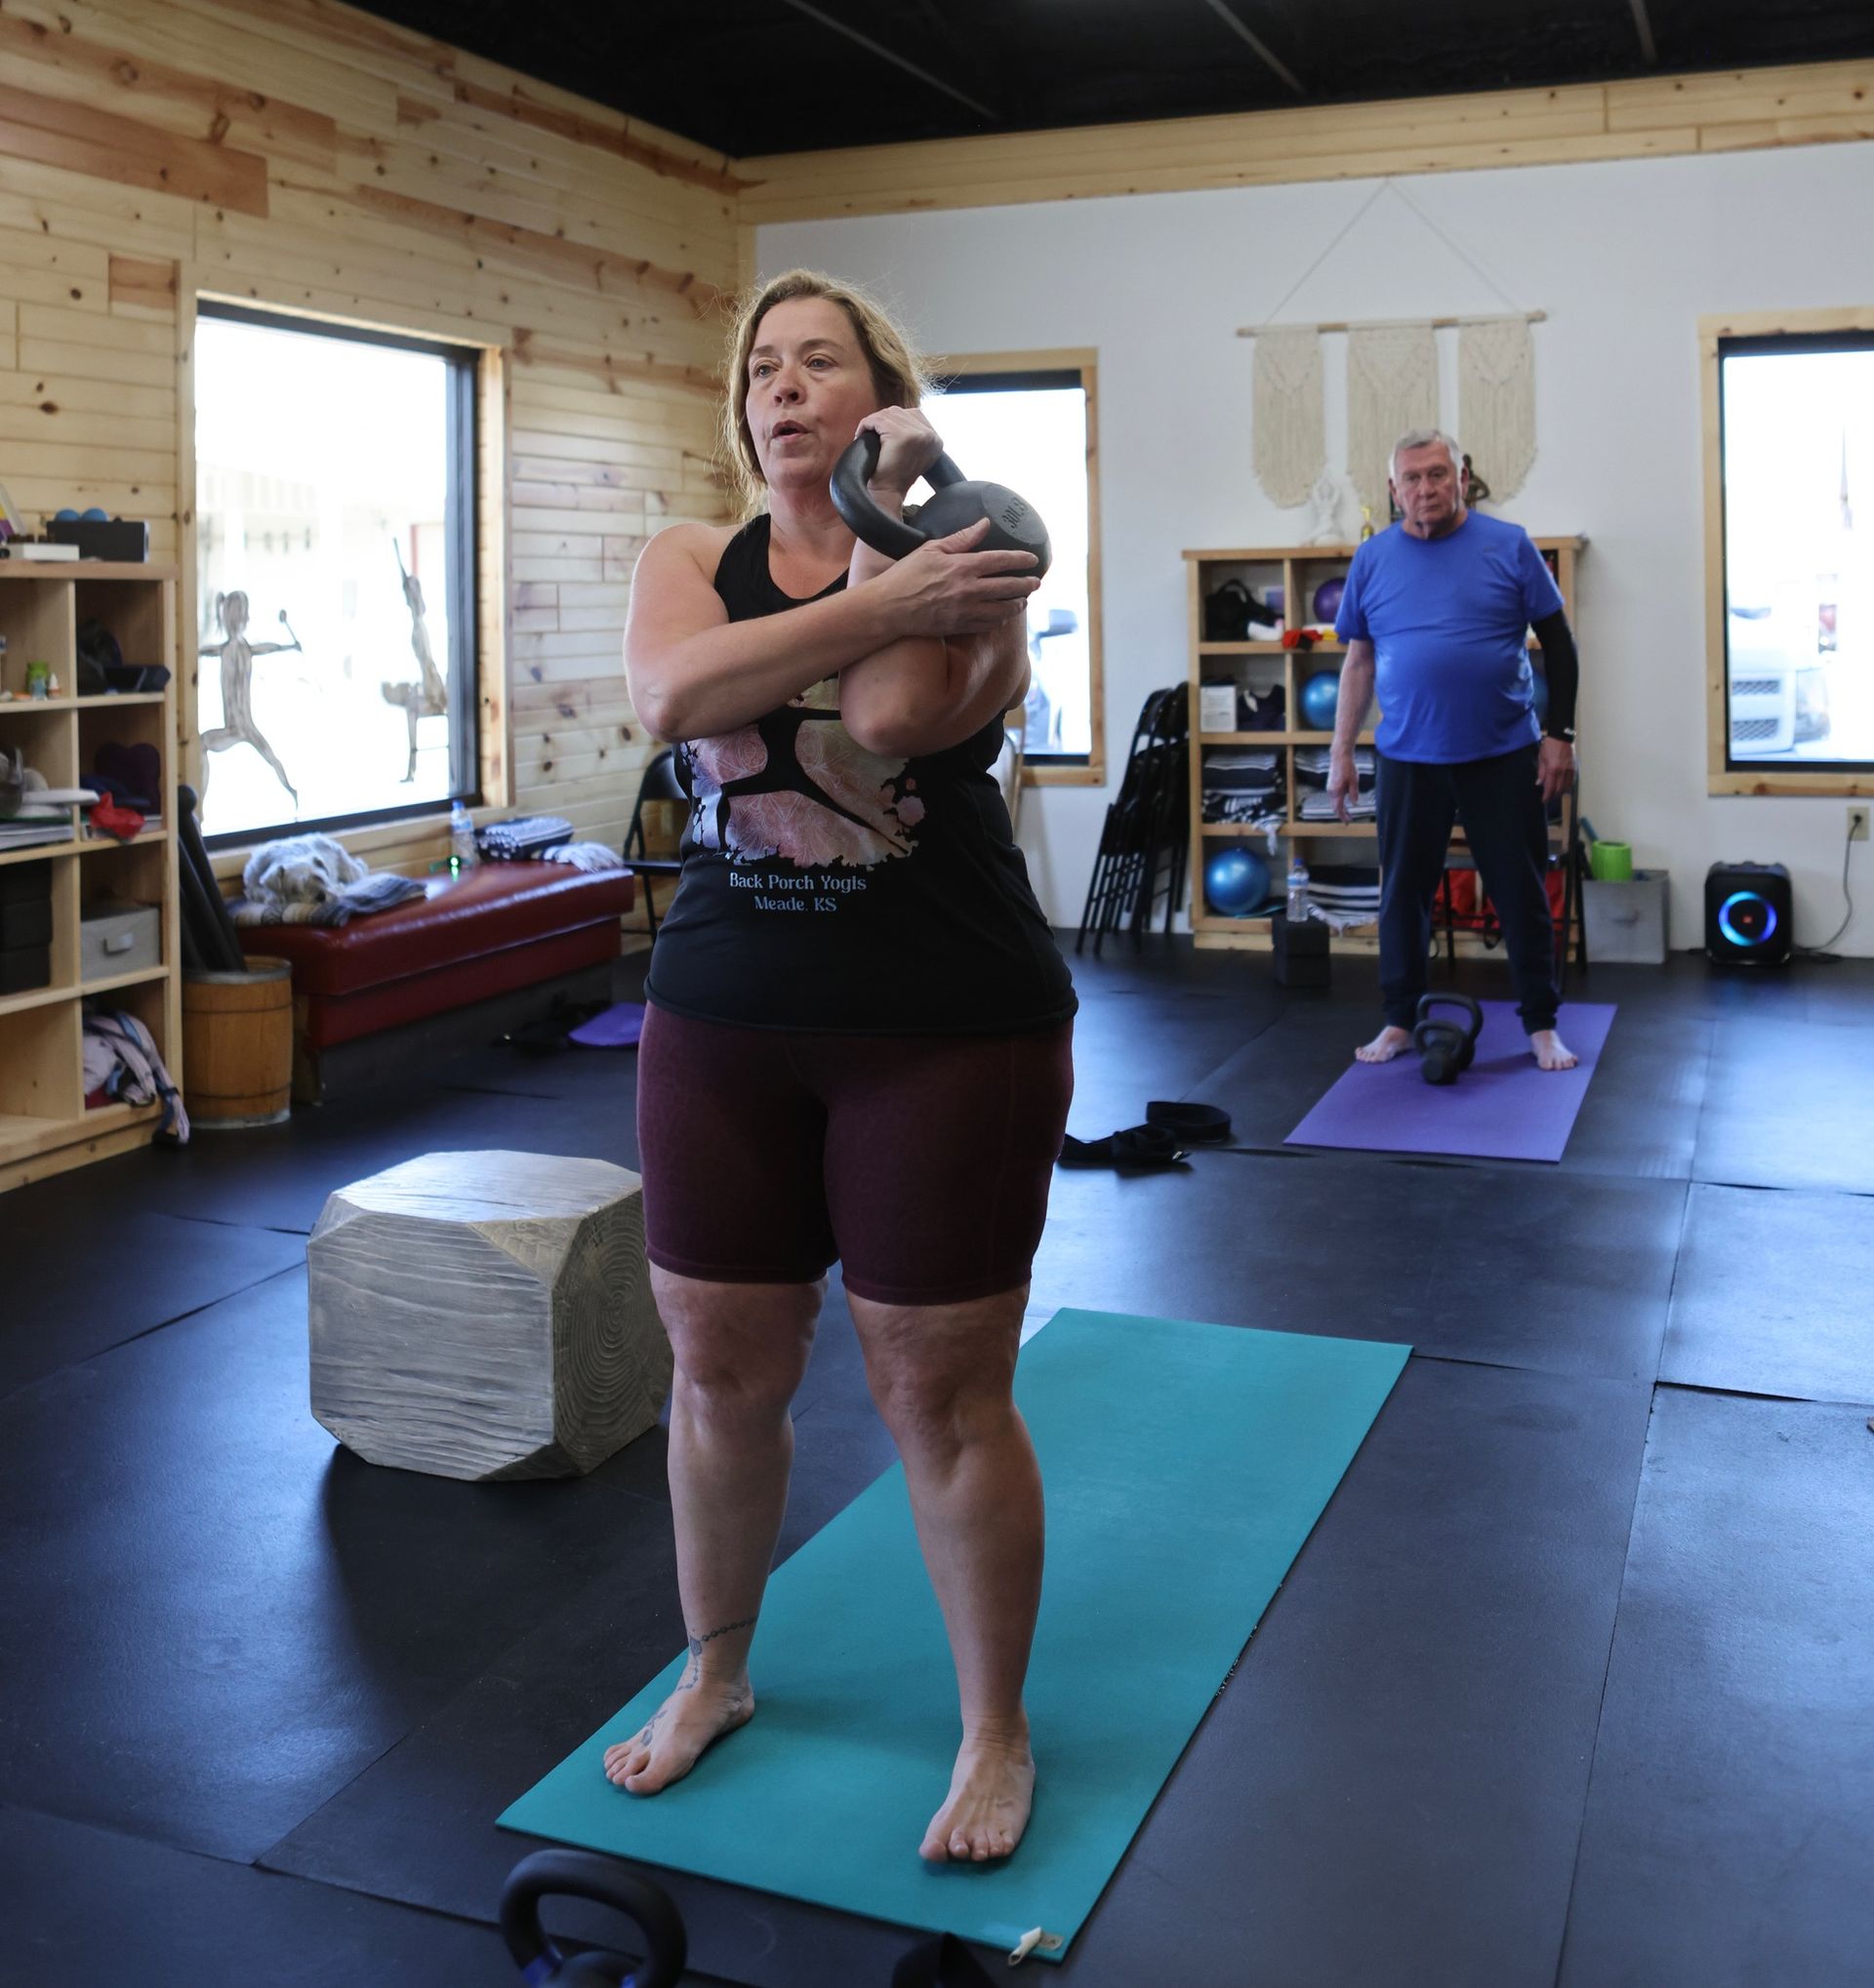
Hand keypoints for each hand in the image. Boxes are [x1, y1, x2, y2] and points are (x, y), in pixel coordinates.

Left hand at [855, 404, 943, 502]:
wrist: (886, 493)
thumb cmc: (894, 475)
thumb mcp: (911, 452)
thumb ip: (911, 432)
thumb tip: (900, 415)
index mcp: (935, 440)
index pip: (914, 414)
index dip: (894, 421)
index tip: (882, 434)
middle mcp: (930, 435)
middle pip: (900, 412)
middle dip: (882, 421)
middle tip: (871, 434)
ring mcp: (917, 434)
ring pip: (888, 414)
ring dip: (873, 423)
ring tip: (865, 435)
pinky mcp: (901, 436)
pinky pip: (878, 420)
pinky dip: (867, 425)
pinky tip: (861, 436)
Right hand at [876, 517, 1040, 637]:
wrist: (889, 608)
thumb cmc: (906, 575)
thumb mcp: (931, 549)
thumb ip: (962, 538)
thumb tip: (985, 524)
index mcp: (961, 566)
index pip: (1000, 560)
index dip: (1020, 559)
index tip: (1034, 559)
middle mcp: (968, 590)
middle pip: (1008, 587)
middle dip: (1026, 585)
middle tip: (1036, 583)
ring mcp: (965, 611)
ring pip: (1002, 610)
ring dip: (1017, 605)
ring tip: (1023, 601)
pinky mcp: (959, 627)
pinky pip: (988, 625)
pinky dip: (1000, 619)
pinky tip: (1003, 615)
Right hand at [1326, 747, 1358, 823]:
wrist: (1339, 756)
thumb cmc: (1348, 767)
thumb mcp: (1354, 781)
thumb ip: (1354, 793)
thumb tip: (1354, 804)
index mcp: (1337, 791)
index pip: (1339, 809)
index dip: (1343, 817)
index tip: (1348, 822)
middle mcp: (1331, 791)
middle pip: (1335, 807)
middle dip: (1341, 814)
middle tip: (1349, 820)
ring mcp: (1329, 788)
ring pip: (1334, 803)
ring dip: (1340, 808)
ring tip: (1348, 813)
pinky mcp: (1330, 785)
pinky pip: (1334, 797)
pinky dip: (1338, 802)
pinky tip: (1345, 803)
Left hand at [1537, 736, 1575, 803]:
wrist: (1561, 736)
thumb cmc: (1549, 746)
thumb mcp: (1541, 759)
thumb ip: (1541, 772)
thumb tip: (1540, 783)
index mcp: (1553, 769)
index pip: (1550, 787)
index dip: (1547, 796)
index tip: (1544, 800)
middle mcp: (1562, 771)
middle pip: (1559, 789)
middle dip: (1553, 796)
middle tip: (1548, 798)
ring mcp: (1570, 769)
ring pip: (1567, 786)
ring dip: (1561, 792)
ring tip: (1555, 794)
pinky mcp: (1574, 767)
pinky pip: (1571, 780)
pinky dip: (1567, 785)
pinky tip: (1563, 786)